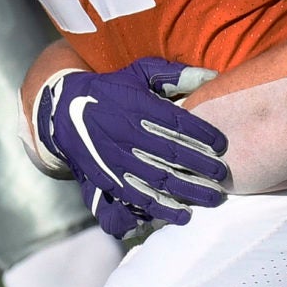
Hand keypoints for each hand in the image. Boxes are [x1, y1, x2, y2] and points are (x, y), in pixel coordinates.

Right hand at [31, 58, 231, 237]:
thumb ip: (174, 75)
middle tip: (223, 176)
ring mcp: (116, 157)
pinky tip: (181, 214)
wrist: (63, 110)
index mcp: (137, 105)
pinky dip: (160, 206)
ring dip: (188, 191)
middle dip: (202, 166)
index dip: (203, 135)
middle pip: (172, 153)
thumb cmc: (111, 89)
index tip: (222, 145)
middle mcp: (127, 132)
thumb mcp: (139, 72)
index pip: (177, 122)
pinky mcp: (106, 177)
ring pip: (158, 178)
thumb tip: (212, 77)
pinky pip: (136, 195)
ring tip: (212, 198)